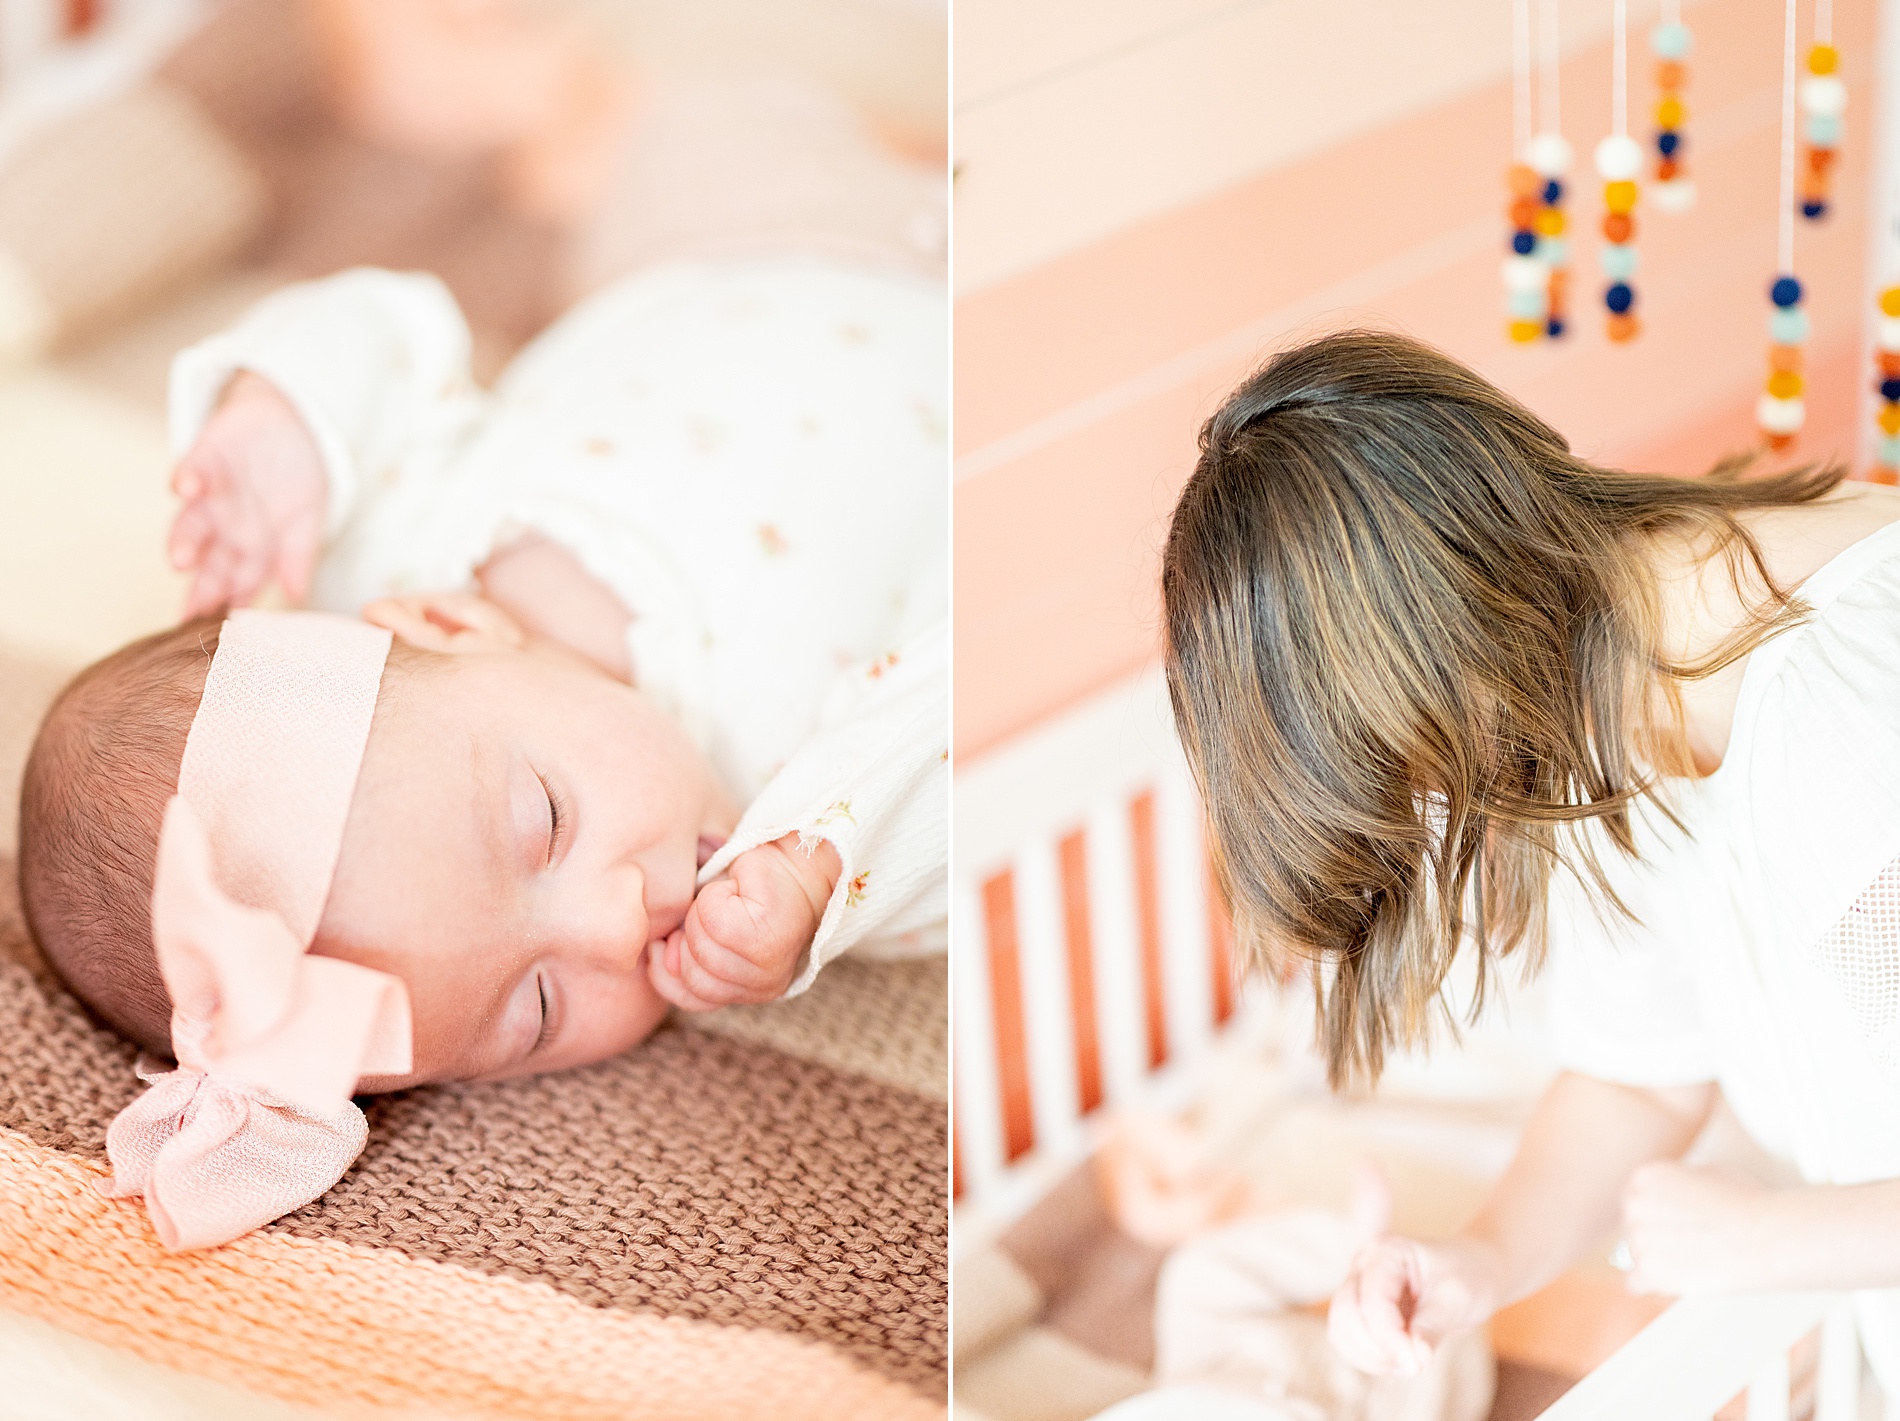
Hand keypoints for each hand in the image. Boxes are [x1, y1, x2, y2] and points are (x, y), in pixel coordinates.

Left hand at [168, 372, 326, 616]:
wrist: (291, 423)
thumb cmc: (298, 478)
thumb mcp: (307, 521)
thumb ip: (297, 556)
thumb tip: (297, 597)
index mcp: (249, 547)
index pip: (238, 584)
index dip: (229, 605)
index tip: (221, 631)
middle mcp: (225, 527)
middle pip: (209, 562)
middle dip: (201, 585)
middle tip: (192, 611)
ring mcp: (212, 495)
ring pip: (191, 523)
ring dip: (185, 540)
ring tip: (181, 560)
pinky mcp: (204, 458)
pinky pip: (191, 470)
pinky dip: (187, 479)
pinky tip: (186, 489)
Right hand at [647, 834, 841, 1011]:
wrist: (795, 862)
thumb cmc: (748, 894)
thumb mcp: (706, 934)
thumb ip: (681, 960)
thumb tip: (664, 957)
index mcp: (747, 993)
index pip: (690, 998)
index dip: (671, 967)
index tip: (675, 937)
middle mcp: (762, 989)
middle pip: (691, 974)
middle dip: (688, 935)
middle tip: (713, 912)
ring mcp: (768, 966)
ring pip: (699, 945)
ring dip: (701, 912)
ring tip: (727, 901)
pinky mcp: (766, 934)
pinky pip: (712, 917)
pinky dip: (714, 895)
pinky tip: (736, 890)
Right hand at [1329, 1233, 1504, 1376]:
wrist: (1472, 1273)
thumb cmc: (1468, 1278)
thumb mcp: (1457, 1300)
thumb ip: (1431, 1327)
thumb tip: (1415, 1359)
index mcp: (1386, 1252)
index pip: (1373, 1302)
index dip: (1389, 1338)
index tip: (1416, 1366)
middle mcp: (1363, 1265)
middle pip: (1344, 1314)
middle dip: (1376, 1348)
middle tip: (1414, 1364)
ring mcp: (1357, 1286)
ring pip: (1340, 1330)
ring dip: (1370, 1357)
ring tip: (1409, 1361)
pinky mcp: (1358, 1309)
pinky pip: (1347, 1341)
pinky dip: (1368, 1359)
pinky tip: (1398, 1360)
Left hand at [1622, 1163, 1780, 1294]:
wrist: (1767, 1235)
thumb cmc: (1747, 1202)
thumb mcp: (1708, 1172)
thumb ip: (1679, 1181)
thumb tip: (1675, 1193)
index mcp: (1646, 1176)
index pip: (1634, 1197)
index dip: (1655, 1213)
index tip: (1672, 1223)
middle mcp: (1635, 1204)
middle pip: (1633, 1226)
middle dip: (1655, 1236)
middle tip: (1686, 1244)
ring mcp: (1639, 1238)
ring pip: (1635, 1255)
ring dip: (1657, 1261)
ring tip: (1691, 1263)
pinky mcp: (1650, 1271)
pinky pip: (1635, 1284)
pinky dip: (1653, 1287)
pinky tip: (1673, 1283)